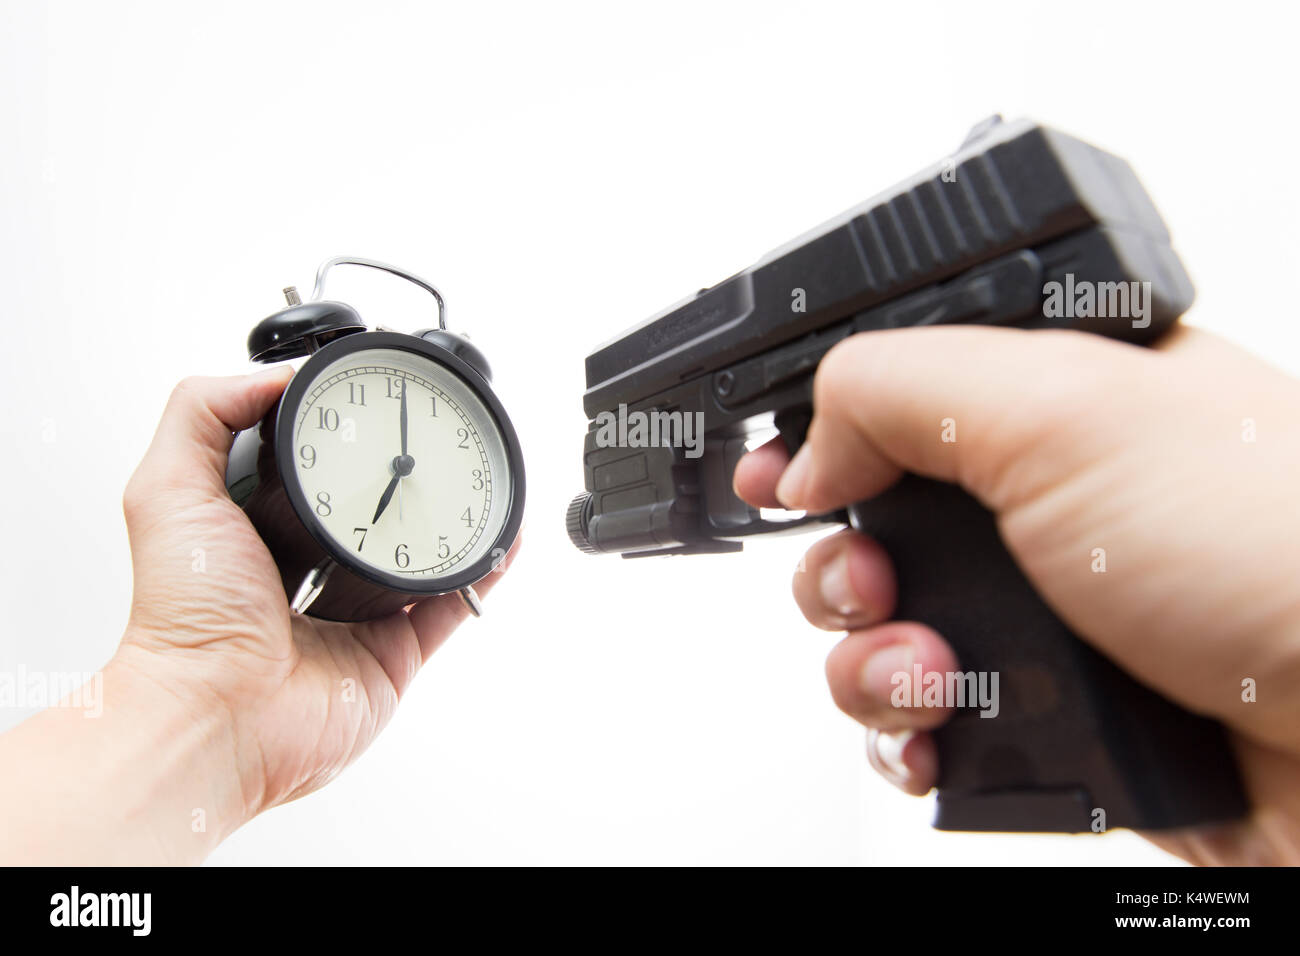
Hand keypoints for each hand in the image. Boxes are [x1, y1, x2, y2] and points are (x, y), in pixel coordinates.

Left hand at [0, 368, 517, 863]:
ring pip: (419, 554)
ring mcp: (356, 615)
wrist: (217, 711)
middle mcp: (309, 573)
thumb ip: (206, 411)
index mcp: (258, 533)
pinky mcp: (394, 653)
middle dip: (403, 475)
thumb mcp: (169, 486)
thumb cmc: (185, 616)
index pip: (309, 471)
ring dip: (453, 518)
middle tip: (432, 439)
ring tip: (476, 477)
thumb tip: (275, 374)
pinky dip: (481, 571)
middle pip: (372, 508)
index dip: (339, 437)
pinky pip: (450, 604)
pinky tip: (501, 536)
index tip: (370, 404)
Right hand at [734, 324, 1299, 864]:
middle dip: (842, 565)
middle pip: (866, 525)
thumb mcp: (1065, 407)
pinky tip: (942, 725)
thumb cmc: (1278, 547)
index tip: (780, 475)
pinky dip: (904, 728)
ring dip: (870, 658)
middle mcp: (1041, 505)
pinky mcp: (1044, 707)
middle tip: (876, 581)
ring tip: (934, 669)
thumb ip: (901, 386)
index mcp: (1052, 401)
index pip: (896, 399)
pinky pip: (916, 717)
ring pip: (875, 630)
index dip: (822, 435)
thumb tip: (810, 444)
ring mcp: (1040, 611)